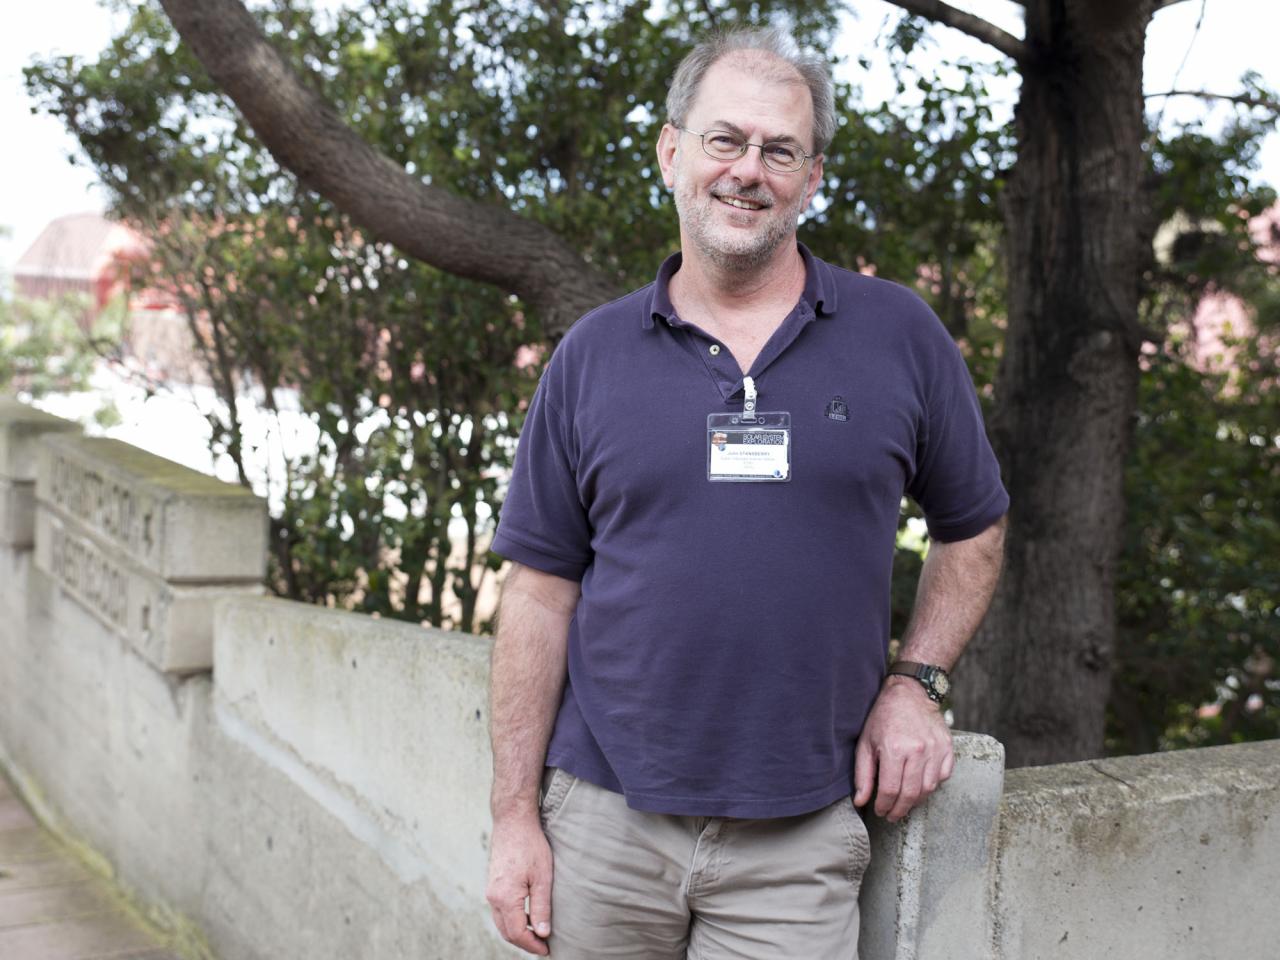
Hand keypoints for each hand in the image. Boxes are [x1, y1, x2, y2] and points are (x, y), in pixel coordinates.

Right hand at [485, 816, 553, 955]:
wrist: (512, 821)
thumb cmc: (530, 845)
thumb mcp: (542, 877)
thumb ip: (542, 907)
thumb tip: (542, 934)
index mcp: (505, 897)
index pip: (517, 933)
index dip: (532, 945)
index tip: (547, 949)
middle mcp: (493, 897)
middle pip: (506, 932)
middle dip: (524, 942)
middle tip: (543, 946)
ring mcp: (490, 890)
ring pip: (501, 922)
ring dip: (517, 932)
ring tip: (537, 934)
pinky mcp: (492, 884)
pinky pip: (500, 910)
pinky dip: (512, 919)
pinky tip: (528, 916)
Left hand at [853, 677, 953, 821]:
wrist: (909, 693)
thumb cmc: (883, 717)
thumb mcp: (865, 743)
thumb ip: (863, 775)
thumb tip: (860, 802)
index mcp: (894, 749)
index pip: (890, 790)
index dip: (884, 806)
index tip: (879, 811)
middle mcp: (917, 751)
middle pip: (911, 794)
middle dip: (900, 810)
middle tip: (892, 815)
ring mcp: (935, 749)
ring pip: (928, 789)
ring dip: (916, 801)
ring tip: (904, 803)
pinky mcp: (947, 747)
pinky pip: (943, 776)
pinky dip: (932, 785)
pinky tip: (920, 785)